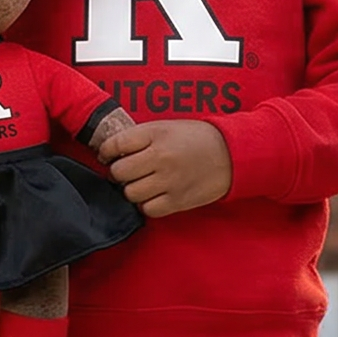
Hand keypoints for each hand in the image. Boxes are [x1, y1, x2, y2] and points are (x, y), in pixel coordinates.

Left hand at [98, 120, 231, 217]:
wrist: (231, 154)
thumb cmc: (196, 138)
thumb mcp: (166, 127)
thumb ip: (140, 137)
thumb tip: (112, 151)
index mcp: (155, 134)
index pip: (116, 144)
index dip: (106, 151)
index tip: (107, 156)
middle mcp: (160, 157)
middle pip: (119, 172)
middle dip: (117, 172)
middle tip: (125, 171)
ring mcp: (169, 181)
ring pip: (130, 193)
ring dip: (131, 189)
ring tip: (141, 183)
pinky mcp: (177, 200)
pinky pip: (148, 209)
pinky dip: (146, 204)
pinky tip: (153, 195)